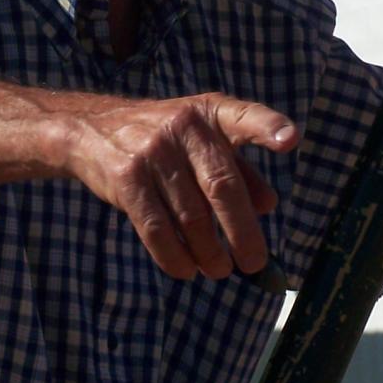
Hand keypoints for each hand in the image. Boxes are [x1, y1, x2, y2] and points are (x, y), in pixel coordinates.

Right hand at [65, 93, 298, 281]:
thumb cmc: (163, 139)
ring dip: (209, 252)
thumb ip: (238, 167)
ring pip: (191, 215)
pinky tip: (186, 270)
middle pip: (222, 185)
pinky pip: (156, 228)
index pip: (244, 117)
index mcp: (210, 112)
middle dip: (242, 232)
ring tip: (219, 270)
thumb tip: (268, 205)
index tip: (291, 141)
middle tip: (254, 262)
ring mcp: (152, 151)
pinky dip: (175, 256)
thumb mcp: (202, 140)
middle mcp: (183, 126)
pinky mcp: (126, 177)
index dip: (268, 127)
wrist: (92, 129)